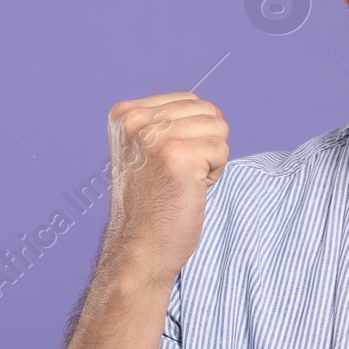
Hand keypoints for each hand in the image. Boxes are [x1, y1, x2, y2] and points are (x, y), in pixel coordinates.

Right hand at [101, 92, 228, 287]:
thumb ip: (170, 122)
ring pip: (218, 128)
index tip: (166, 164)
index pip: (191, 101)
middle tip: (176, 176)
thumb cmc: (152, 202)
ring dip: (210, 160)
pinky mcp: (179, 156)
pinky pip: (222, 150)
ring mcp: (156, 137)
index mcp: (125, 113)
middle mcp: (136, 120)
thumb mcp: (149, 149)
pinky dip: (214, 174)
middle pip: (208, 112)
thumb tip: (215, 111)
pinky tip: (190, 190)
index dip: (192, 135)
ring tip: (182, 182)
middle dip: (203, 146)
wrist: (140, 247)